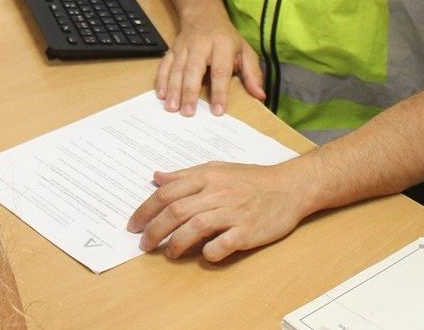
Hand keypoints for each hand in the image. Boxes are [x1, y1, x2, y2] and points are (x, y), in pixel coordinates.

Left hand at [126, 161, 307, 262]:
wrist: (289, 187)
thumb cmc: (251, 179)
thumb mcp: (217, 169)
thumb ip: (185, 175)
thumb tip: (156, 177)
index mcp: (207, 177)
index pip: (167, 192)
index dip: (146, 210)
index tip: (133, 225)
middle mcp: (217, 193)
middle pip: (176, 211)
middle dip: (154, 229)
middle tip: (144, 244)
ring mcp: (233, 212)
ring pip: (194, 227)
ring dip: (175, 243)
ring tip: (168, 252)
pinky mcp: (247, 232)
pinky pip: (222, 244)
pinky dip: (208, 252)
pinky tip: (204, 254)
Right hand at [155, 10, 264, 116]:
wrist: (204, 15)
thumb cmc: (226, 38)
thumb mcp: (245, 51)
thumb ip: (253, 74)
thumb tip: (260, 95)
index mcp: (222, 45)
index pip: (221, 71)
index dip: (219, 91)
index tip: (217, 111)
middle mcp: (201, 45)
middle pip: (194, 70)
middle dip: (190, 92)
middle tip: (188, 113)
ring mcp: (184, 47)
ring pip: (177, 69)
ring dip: (173, 89)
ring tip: (172, 108)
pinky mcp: (172, 50)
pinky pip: (165, 65)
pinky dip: (161, 80)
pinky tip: (161, 95)